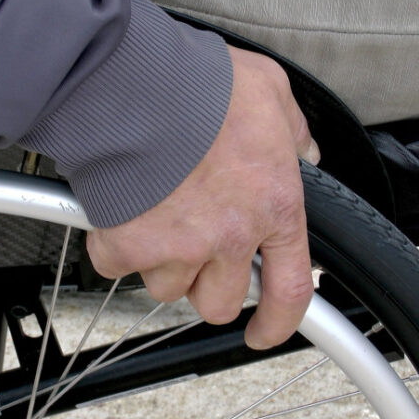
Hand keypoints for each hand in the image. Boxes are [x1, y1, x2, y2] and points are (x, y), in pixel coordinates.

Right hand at [86, 46, 318, 349]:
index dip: (278, 322)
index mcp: (273, 207)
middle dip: (205, 284)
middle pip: (218, 302)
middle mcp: (230, 238)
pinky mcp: (130, 246)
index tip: (262, 332)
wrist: (136, 86)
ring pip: (167, 287)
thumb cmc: (202, 86)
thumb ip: (292, 130)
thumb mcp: (270, 93)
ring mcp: (179, 248)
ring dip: (160, 261)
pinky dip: (115, 245)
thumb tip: (303, 150)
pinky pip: (119, 267)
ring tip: (154, 213)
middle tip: (192, 248)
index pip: (290, 289)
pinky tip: (119, 210)